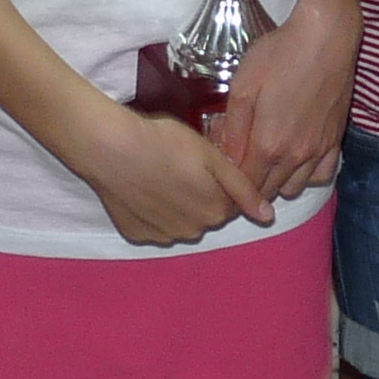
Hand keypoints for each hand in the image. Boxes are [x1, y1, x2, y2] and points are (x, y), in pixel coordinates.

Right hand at [84, 106, 273, 246]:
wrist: (110, 148)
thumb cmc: (164, 143)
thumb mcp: (212, 156)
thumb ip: (243, 188)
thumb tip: (267, 215)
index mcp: (215, 210)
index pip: (230, 202)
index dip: (219, 181)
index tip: (204, 163)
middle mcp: (193, 230)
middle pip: (206, 213)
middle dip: (200, 194)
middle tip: (181, 165)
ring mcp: (163, 235)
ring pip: (181, 220)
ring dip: (177, 204)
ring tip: (160, 174)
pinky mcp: (137, 234)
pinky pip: (154, 225)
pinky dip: (152, 210)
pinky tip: (143, 187)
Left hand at [212, 0, 356, 200]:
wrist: (326, 37)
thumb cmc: (279, 55)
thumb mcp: (243, 86)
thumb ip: (233, 129)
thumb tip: (225, 158)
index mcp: (268, 144)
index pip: (245, 187)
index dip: (230, 187)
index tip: (221, 176)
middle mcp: (295, 155)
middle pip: (268, 191)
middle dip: (250, 186)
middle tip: (239, 163)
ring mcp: (319, 150)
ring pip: (294, 188)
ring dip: (277, 182)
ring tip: (266, 160)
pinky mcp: (336, 140)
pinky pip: (321, 175)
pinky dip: (306, 175)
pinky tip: (297, 157)